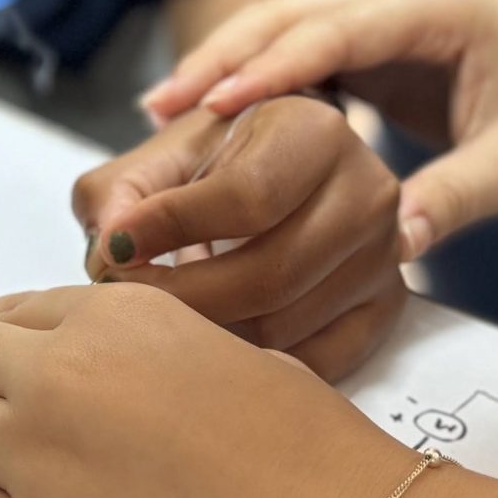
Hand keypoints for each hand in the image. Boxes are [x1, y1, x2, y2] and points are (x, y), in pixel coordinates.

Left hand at [73, 99, 405, 378]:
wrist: (276, 177)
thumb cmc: (213, 165)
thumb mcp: (161, 158)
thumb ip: (120, 194)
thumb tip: (110, 248)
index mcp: (314, 130)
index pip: (245, 197)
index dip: (171, 229)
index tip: (114, 249)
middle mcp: (367, 189)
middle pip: (271, 273)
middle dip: (184, 297)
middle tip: (127, 304)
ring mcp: (386, 254)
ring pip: (288, 324)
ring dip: (213, 333)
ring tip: (167, 318)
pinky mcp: (387, 305)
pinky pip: (319, 362)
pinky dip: (255, 367)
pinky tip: (213, 345)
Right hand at [141, 0, 497, 261]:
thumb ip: (457, 198)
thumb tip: (385, 243)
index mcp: (440, 5)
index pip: (336, 30)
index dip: (271, 66)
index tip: (211, 103)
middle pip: (293, 14)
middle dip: (224, 56)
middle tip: (158, 107)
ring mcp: (386, 14)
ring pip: (287, 28)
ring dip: (228, 65)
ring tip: (163, 114)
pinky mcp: (376, 45)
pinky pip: (302, 56)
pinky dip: (256, 82)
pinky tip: (212, 123)